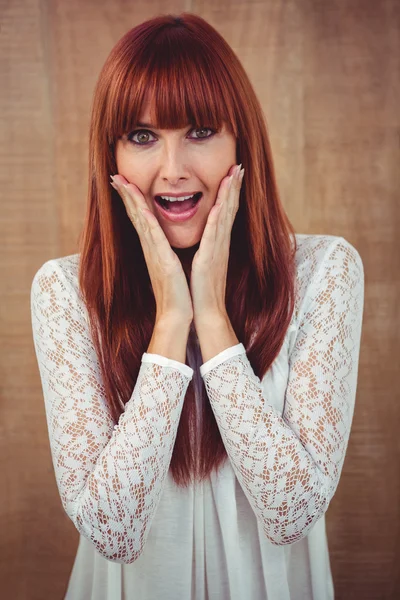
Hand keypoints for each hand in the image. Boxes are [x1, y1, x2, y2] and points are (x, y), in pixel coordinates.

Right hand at [110, 175, 193, 325]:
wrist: (177, 314)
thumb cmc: (176, 292)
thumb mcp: (170, 267)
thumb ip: (165, 254)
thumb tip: (163, 246)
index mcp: (154, 248)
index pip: (141, 219)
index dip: (132, 200)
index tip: (124, 183)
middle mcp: (150, 248)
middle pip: (135, 215)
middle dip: (126, 194)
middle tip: (115, 176)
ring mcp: (154, 254)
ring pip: (141, 220)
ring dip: (132, 200)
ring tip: (121, 182)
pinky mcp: (162, 261)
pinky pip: (153, 236)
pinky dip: (146, 220)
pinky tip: (140, 207)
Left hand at [190, 163, 244, 326]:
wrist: (206, 311)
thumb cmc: (202, 290)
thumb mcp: (203, 264)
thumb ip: (206, 250)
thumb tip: (204, 242)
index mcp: (217, 244)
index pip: (225, 213)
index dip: (230, 193)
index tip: (232, 174)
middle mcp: (221, 243)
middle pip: (230, 209)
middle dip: (234, 187)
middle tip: (238, 166)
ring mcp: (218, 249)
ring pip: (225, 216)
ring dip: (230, 194)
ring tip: (235, 174)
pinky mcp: (210, 258)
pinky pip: (215, 234)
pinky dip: (219, 217)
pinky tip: (222, 203)